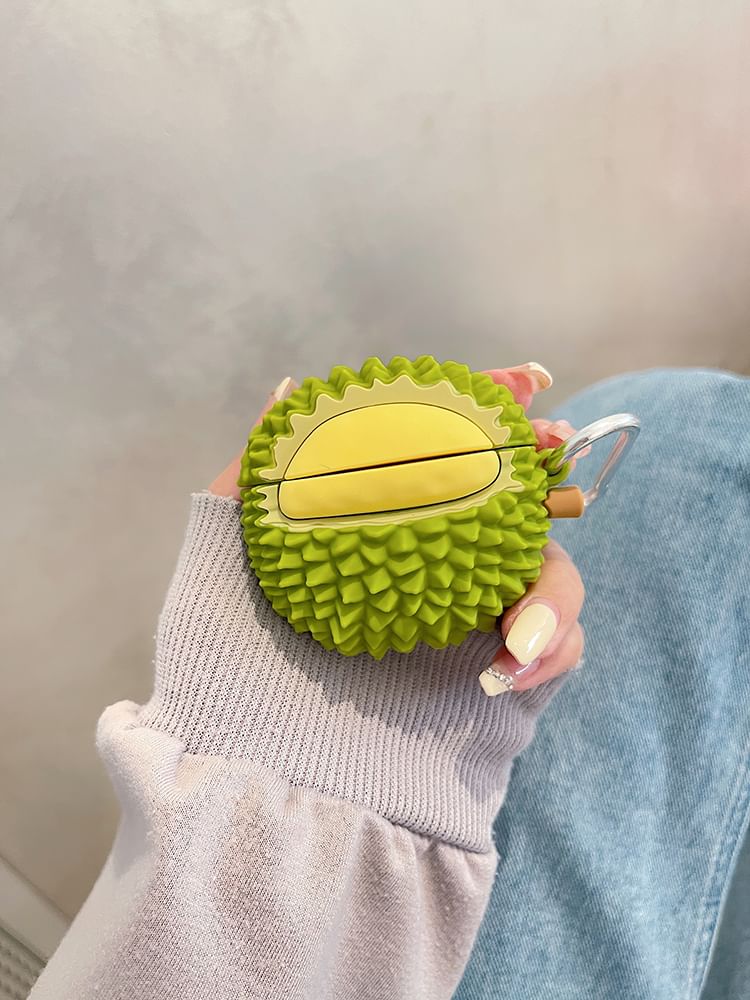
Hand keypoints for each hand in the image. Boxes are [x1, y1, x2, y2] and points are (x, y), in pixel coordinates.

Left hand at [209, 365, 583, 695]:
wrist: (256, 790)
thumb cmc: (226, 676)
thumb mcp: (218, 566)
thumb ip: (254, 478)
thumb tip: (288, 391)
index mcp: (381, 539)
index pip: (448, 459)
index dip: (492, 412)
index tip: (524, 380)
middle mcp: (433, 574)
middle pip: (518, 507)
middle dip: (551, 471)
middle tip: (554, 451)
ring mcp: (471, 629)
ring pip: (550, 574)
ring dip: (554, 582)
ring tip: (518, 627)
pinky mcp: (503, 690)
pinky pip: (560, 651)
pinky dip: (556, 646)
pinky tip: (512, 664)